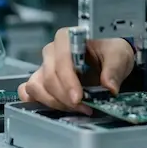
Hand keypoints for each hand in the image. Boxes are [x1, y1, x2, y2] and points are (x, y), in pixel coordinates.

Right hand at [18, 28, 134, 111]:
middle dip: (65, 97)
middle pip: (48, 77)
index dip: (67, 80)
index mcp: (68, 38)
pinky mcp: (41, 82)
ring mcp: (44, 67)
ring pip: (36, 87)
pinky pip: (28, 93)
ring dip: (54, 102)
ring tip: (75, 109)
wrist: (110, 62)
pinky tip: (55, 107)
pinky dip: (38, 102)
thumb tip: (109, 87)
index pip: (61, 59)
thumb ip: (114, 70)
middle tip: (83, 107)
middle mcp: (52, 52)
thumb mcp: (118, 56)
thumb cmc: (110, 54)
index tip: (78, 97)